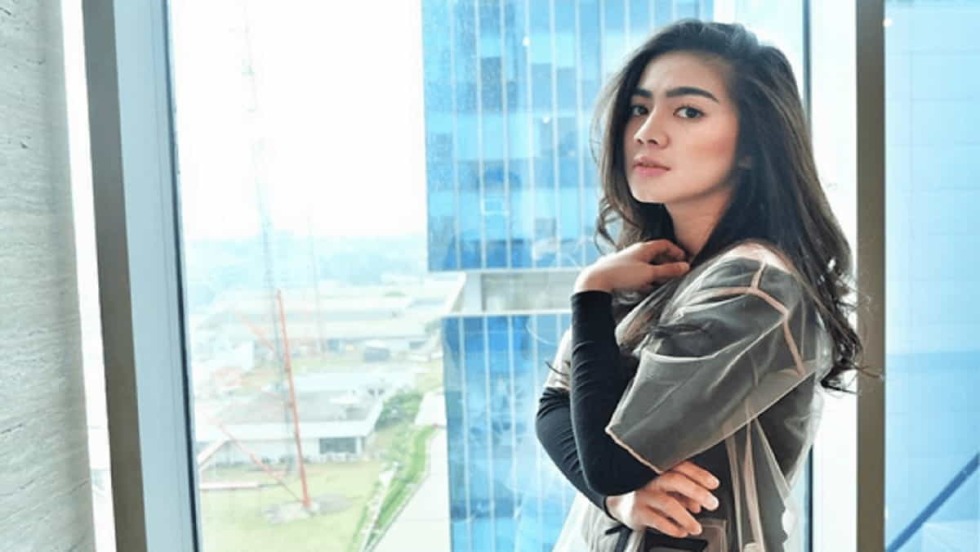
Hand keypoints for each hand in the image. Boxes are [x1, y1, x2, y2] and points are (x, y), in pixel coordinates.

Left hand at [575, 240, 688, 292]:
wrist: (596, 281)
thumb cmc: (622, 275)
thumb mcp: (649, 273)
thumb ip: (668, 271)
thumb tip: (685, 267)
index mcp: (643, 248)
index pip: (664, 244)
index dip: (676, 251)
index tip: (684, 260)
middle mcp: (635, 252)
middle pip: (655, 255)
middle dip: (667, 264)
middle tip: (676, 273)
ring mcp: (626, 261)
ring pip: (646, 265)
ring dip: (656, 273)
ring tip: (664, 283)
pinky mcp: (620, 272)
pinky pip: (637, 273)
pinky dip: (645, 279)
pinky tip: (647, 288)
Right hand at [604, 461, 719, 538]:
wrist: (620, 502)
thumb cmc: (648, 491)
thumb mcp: (666, 488)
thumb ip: (683, 493)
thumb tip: (700, 504)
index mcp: (659, 468)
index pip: (681, 466)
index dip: (699, 474)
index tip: (714, 484)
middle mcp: (649, 478)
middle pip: (675, 480)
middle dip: (697, 492)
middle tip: (712, 504)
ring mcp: (642, 495)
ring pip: (668, 503)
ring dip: (686, 517)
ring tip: (697, 527)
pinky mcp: (637, 512)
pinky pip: (658, 521)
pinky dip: (673, 528)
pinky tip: (681, 531)